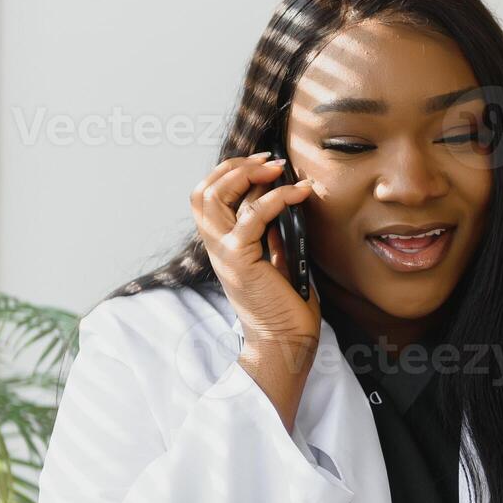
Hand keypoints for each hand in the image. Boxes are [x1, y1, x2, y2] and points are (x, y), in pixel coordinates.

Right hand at [190, 153, 319, 429]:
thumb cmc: (287, 305)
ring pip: (215, 197)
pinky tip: (299, 193)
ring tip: (280, 169)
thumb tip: (282, 199)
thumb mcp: (278, 258)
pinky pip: (252, 216)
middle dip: (235, 167)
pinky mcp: (239, 260)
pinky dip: (276, 198)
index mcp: (222, 245)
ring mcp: (223, 253)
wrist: (286, 342)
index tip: (264, 162)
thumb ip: (272, 231)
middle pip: (204, 191)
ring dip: (249, 175)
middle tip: (270, 161)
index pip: (208, 196)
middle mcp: (216, 247)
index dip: (230, 172)